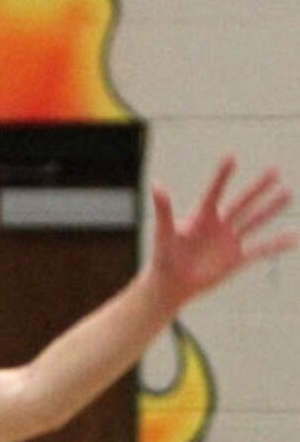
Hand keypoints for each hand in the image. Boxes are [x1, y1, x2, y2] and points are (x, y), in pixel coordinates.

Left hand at [149, 158, 294, 313]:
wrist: (171, 285)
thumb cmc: (164, 258)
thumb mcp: (164, 234)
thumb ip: (163, 210)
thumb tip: (156, 184)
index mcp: (201, 216)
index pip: (214, 192)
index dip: (222, 176)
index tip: (232, 156)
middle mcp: (219, 224)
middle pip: (242, 202)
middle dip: (258, 188)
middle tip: (275, 170)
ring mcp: (230, 241)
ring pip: (254, 221)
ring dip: (271, 209)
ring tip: (288, 193)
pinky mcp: (236, 259)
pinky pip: (260, 251)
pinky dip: (276, 244)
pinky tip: (294, 236)